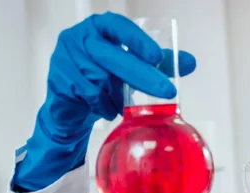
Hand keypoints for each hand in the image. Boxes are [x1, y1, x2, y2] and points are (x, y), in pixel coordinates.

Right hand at [13, 12, 195, 190]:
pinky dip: (102, 105)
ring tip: (120, 103)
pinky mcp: (58, 79)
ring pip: (99, 80)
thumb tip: (190, 62)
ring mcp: (66, 57)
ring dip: (116, 96)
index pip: (118, 26)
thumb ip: (159, 63)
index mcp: (101, 28)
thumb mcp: (132, 68)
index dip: (136, 40)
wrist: (71, 103)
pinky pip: (87, 95)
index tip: (156, 57)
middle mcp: (81, 38)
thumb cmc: (104, 79)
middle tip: (167, 91)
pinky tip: (105, 109)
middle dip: (142, 76)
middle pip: (112, 56)